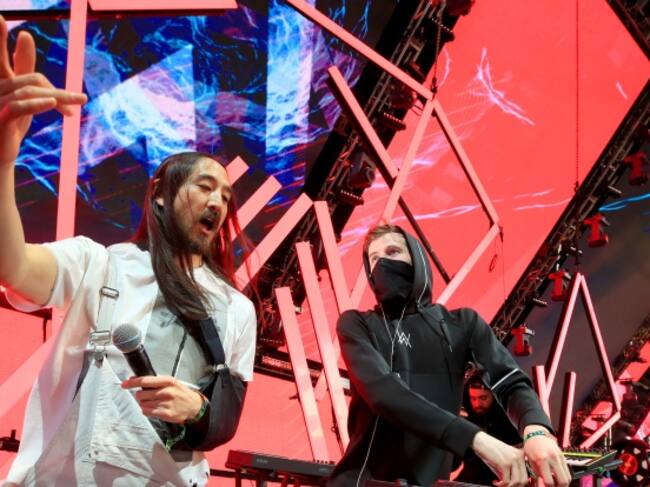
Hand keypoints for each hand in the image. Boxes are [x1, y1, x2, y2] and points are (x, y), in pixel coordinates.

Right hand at [0, 16, 86, 165]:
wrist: (0, 156)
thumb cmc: (10, 124)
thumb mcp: (22, 95)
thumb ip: (25, 69)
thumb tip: (25, 35)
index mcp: (0, 81)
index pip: (1, 58)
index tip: (0, 18)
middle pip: (31, 80)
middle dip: (58, 92)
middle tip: (82, 100)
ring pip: (29, 93)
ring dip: (57, 101)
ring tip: (75, 109)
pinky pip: (20, 106)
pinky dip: (38, 104)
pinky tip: (53, 104)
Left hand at [121, 375, 203, 423]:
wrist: (194, 406)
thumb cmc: (181, 393)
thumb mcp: (171, 382)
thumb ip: (154, 381)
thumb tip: (134, 379)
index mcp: (168, 381)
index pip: (145, 380)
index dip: (132, 383)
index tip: (124, 384)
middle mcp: (166, 391)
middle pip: (141, 394)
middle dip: (141, 395)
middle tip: (147, 396)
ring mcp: (165, 403)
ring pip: (142, 404)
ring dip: (145, 403)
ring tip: (154, 403)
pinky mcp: (165, 414)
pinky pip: (147, 412)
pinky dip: (147, 410)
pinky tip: (155, 408)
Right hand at [471, 431, 527, 486]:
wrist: (480, 441)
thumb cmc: (491, 450)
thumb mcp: (506, 458)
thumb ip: (513, 469)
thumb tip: (516, 484)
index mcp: (521, 455)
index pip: (529, 474)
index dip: (523, 484)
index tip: (517, 486)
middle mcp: (519, 457)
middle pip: (524, 480)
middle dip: (516, 486)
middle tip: (506, 486)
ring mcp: (512, 460)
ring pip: (516, 482)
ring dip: (508, 486)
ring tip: (500, 484)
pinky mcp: (504, 464)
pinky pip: (506, 481)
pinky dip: (500, 485)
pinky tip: (495, 482)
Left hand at [523, 426, 570, 486]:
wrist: (536, 434)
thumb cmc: (531, 447)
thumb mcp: (530, 461)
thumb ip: (538, 473)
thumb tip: (545, 484)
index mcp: (542, 460)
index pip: (550, 482)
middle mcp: (553, 458)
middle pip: (563, 481)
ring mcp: (560, 457)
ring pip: (568, 477)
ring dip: (563, 483)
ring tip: (556, 484)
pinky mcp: (563, 456)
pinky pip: (567, 471)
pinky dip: (564, 476)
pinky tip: (557, 478)